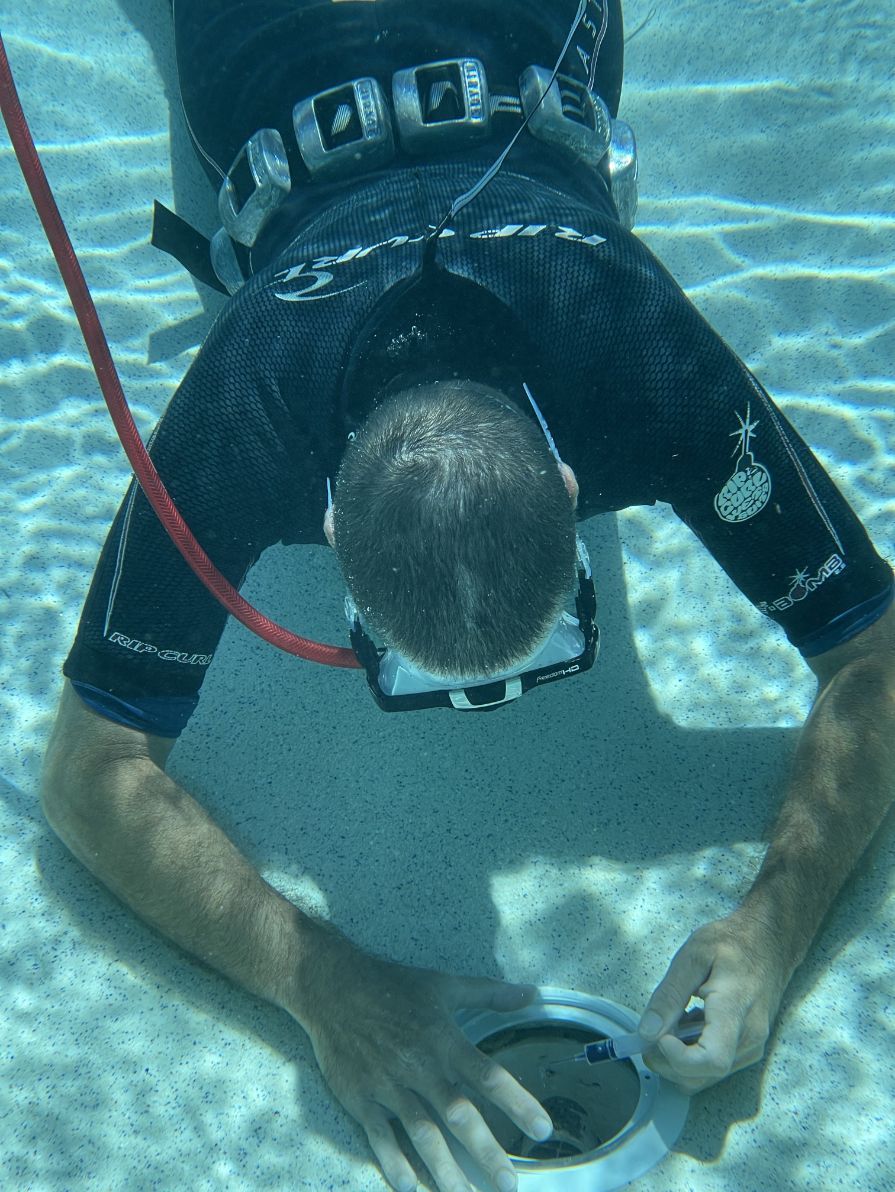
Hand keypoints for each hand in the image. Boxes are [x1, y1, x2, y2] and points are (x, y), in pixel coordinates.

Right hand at [297, 935, 552, 1191]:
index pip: (488, 1076)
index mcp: (444, 1039)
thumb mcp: (445, 984)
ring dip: (445, 1168)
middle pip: (458, 1114)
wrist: (334, 986)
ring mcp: (388, 1084)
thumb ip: (490, 993)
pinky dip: (393, 1161)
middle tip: (508, 1184)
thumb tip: (533, 994)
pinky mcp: (360, 1096)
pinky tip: (409, 1185)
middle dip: (485, 1152)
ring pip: (421, 1133)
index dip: (516, 1102)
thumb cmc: (394, 986)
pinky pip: (379, 1135)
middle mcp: (419, 1066)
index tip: (543, 1129)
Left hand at [637, 911, 789, 1093]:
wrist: (770, 942)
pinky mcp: (750, 1048)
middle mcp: (748, 1037)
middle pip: (704, 1075)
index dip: (678, 1059)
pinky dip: (693, 1056)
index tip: (658, 1037)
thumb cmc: (732, 942)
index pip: (712, 1059)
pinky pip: (716, 1067)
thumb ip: (670, 995)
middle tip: (648, 1036)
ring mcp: (752, 1046)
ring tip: (670, 1024)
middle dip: (668, 1064)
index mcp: (734, 1010)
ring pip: (708, 1076)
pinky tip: (687, 1027)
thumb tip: (647, 1032)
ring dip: (678, 1061)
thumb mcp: (693, 956)